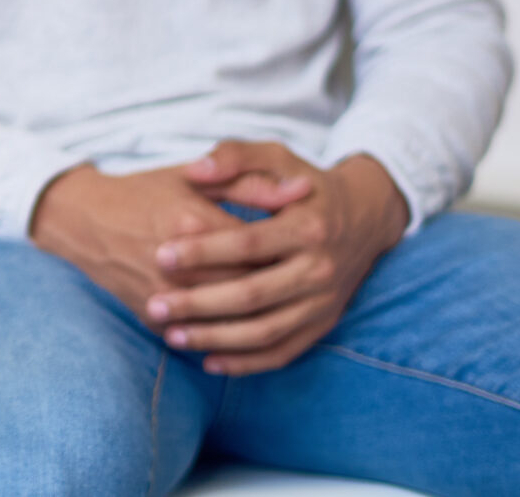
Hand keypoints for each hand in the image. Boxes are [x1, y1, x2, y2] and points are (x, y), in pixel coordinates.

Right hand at [31, 161, 301, 318]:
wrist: (82, 217)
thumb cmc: (144, 191)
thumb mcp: (194, 176)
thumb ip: (249, 182)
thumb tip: (303, 190)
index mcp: (193, 220)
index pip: (259, 249)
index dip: (289, 255)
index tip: (307, 254)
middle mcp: (179, 261)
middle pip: (248, 289)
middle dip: (279, 292)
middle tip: (304, 289)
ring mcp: (162, 291)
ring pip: (226, 319)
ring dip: (259, 321)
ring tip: (283, 314)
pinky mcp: (150, 313)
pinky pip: (198, 334)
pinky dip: (225, 340)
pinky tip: (247, 335)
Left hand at [145, 144, 407, 375]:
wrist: (365, 216)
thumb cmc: (306, 182)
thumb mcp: (277, 156)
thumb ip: (235, 157)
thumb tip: (196, 170)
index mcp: (307, 227)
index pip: (247, 244)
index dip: (203, 251)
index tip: (160, 255)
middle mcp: (320, 269)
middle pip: (252, 294)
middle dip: (200, 303)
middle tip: (154, 304)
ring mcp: (324, 303)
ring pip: (266, 331)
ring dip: (217, 339)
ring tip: (171, 336)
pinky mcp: (323, 324)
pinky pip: (284, 352)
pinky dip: (247, 363)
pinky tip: (209, 363)